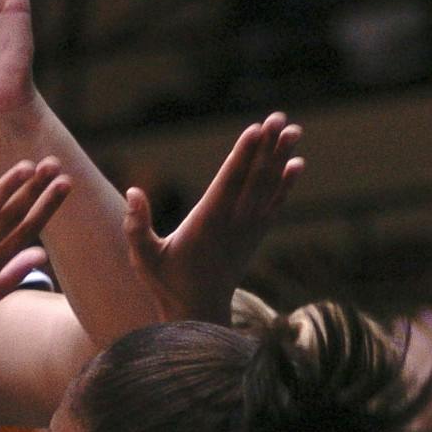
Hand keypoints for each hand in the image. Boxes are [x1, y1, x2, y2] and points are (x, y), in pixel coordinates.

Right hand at [123, 113, 302, 324]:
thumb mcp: (144, 258)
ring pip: (269, 187)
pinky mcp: (255, 236)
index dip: (244, 154)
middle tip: (281, 118)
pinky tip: (297, 165)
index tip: (257, 130)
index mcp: (208, 223)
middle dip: (268, 147)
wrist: (200, 314)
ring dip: (281, 158)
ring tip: (294, 131)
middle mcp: (234, 224)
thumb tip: (135, 191)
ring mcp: (248, 230)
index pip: (229, 181)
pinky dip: (286, 185)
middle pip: (255, 178)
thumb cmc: (167, 284)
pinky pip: (274, 205)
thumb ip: (136, 226)